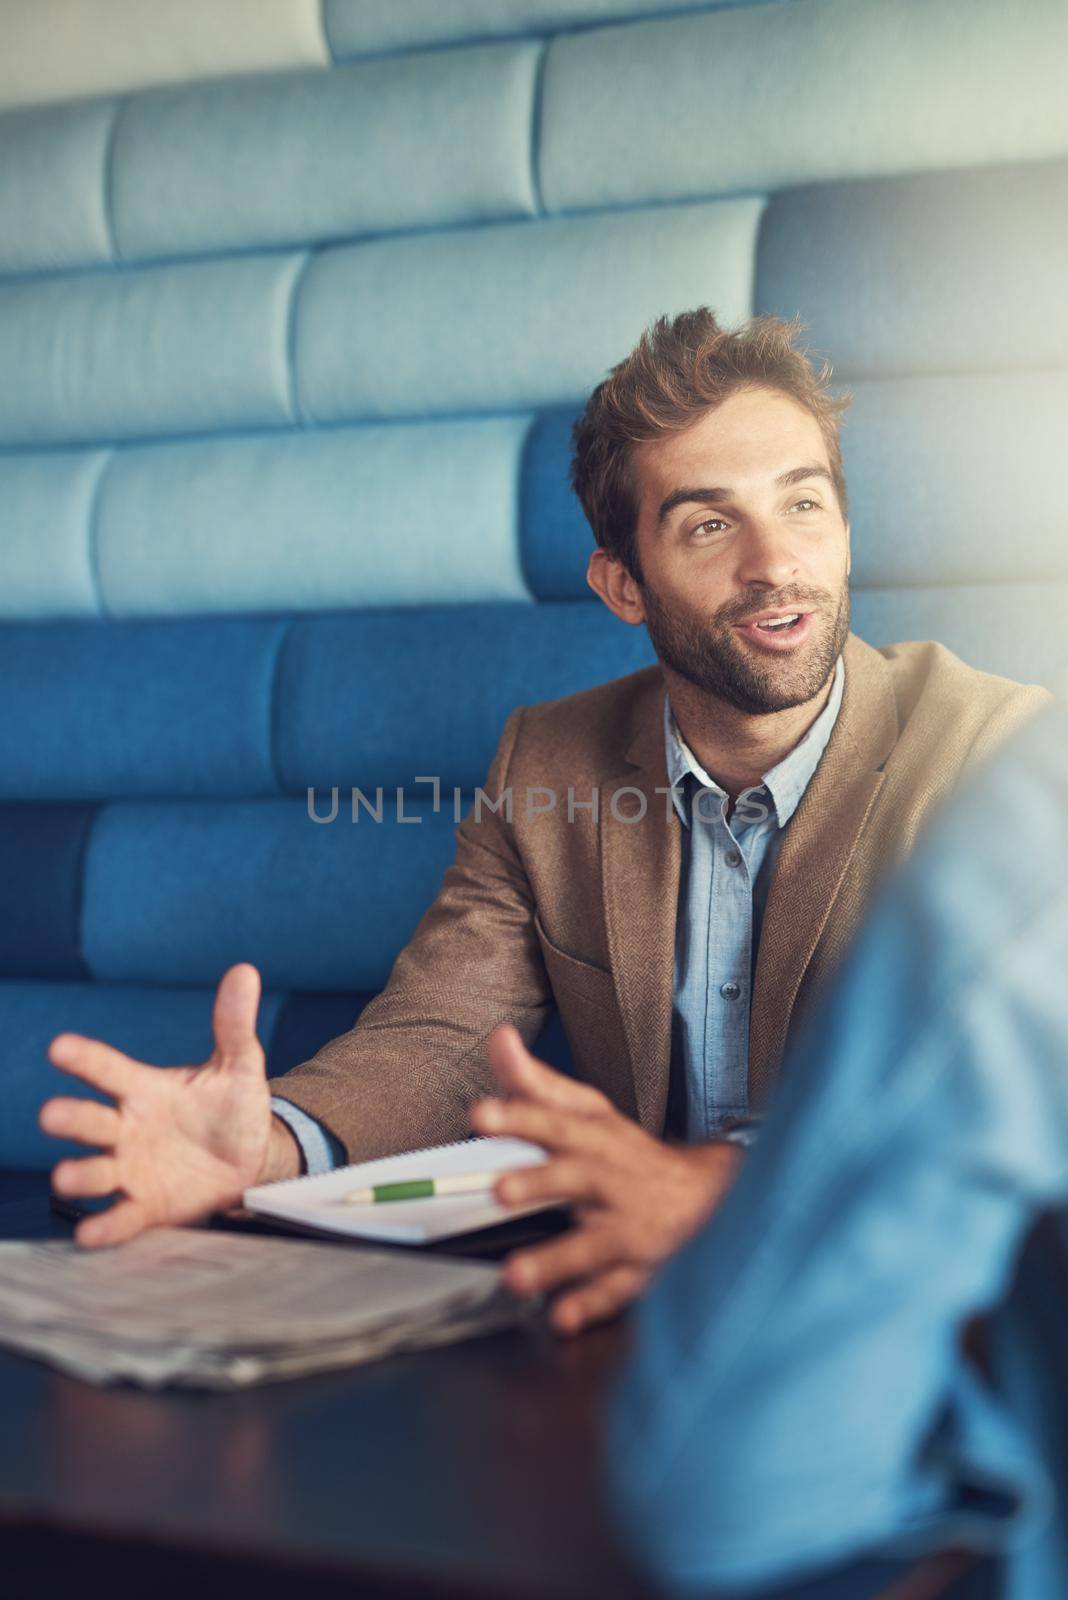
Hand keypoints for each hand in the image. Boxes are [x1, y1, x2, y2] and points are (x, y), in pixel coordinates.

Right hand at [38, 963, 295, 1248]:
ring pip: (97, 1172)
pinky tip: (91, 1233)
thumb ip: (233, 1024)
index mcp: (144, 1090)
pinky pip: (123, 1217)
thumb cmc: (232, 1108)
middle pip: (92, 1123)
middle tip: (51, 1115)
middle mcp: (128, 1128)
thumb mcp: (239, 1065)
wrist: (250, 1159)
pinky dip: (107, 1226)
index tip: (59, 1047)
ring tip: (65, 1177)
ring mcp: (134, 1169)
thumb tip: (244, 972)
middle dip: (71, 1119)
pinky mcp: (148, 1205)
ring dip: (80, 1174)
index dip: (85, 1058)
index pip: (109, 1069)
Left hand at [470, 1025, 743, 1334]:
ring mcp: (629, 1226)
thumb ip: (536, 1083)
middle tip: (499, 1191)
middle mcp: (611, 1180)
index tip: (481, 1114)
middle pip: (574, 1177)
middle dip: (538, 1183)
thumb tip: (498, 1037)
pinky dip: (591, 1305)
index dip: (518, 1116)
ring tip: (515, 1277)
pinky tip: (561, 1318)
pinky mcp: (643, 1269)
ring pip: (593, 1243)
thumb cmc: (627, 1153)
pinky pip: (618, 1290)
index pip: (553, 1121)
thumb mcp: (587, 1113)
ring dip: (555, 1260)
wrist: (709, 1195)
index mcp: (594, 1139)